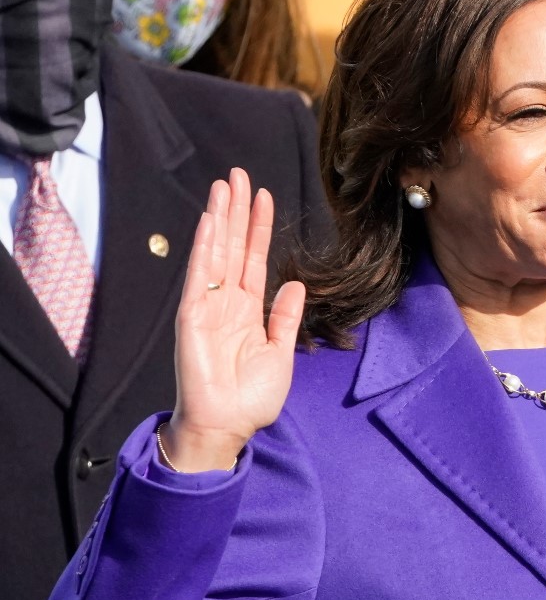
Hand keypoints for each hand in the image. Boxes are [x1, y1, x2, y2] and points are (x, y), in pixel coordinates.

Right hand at [166, 168, 304, 471]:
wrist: (228, 425)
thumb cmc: (251, 397)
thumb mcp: (281, 353)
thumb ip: (285, 318)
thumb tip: (297, 285)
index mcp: (249, 310)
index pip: (255, 259)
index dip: (258, 228)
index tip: (264, 197)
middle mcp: (227, 302)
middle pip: (233, 246)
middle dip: (237, 211)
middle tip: (239, 174)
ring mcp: (209, 306)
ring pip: (216, 252)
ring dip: (220, 218)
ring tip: (225, 184)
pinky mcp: (194, 316)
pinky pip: (200, 276)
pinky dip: (205, 248)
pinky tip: (211, 222)